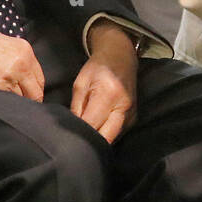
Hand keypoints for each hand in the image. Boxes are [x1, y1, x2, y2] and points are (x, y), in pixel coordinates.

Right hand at [0, 19, 44, 100]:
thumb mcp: (6, 42)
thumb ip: (20, 59)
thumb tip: (27, 77)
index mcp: (25, 52)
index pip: (40, 80)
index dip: (35, 90)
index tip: (31, 95)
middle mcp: (20, 65)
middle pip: (34, 94)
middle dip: (29, 100)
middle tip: (22, 104)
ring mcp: (7, 79)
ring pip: (20, 101)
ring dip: (14, 103)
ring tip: (5, 100)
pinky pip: (4, 103)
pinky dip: (2, 105)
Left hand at [70, 21, 137, 142]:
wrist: (120, 58)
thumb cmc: (97, 68)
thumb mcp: (80, 84)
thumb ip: (76, 108)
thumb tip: (71, 130)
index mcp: (108, 94)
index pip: (91, 125)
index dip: (78, 133)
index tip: (68, 136)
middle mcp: (123, 107)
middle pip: (106, 138)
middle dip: (90, 143)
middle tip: (76, 141)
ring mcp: (131, 114)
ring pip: (112, 139)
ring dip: (98, 140)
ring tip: (86, 133)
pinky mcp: (133, 119)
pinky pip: (117, 135)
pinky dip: (106, 135)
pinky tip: (97, 129)